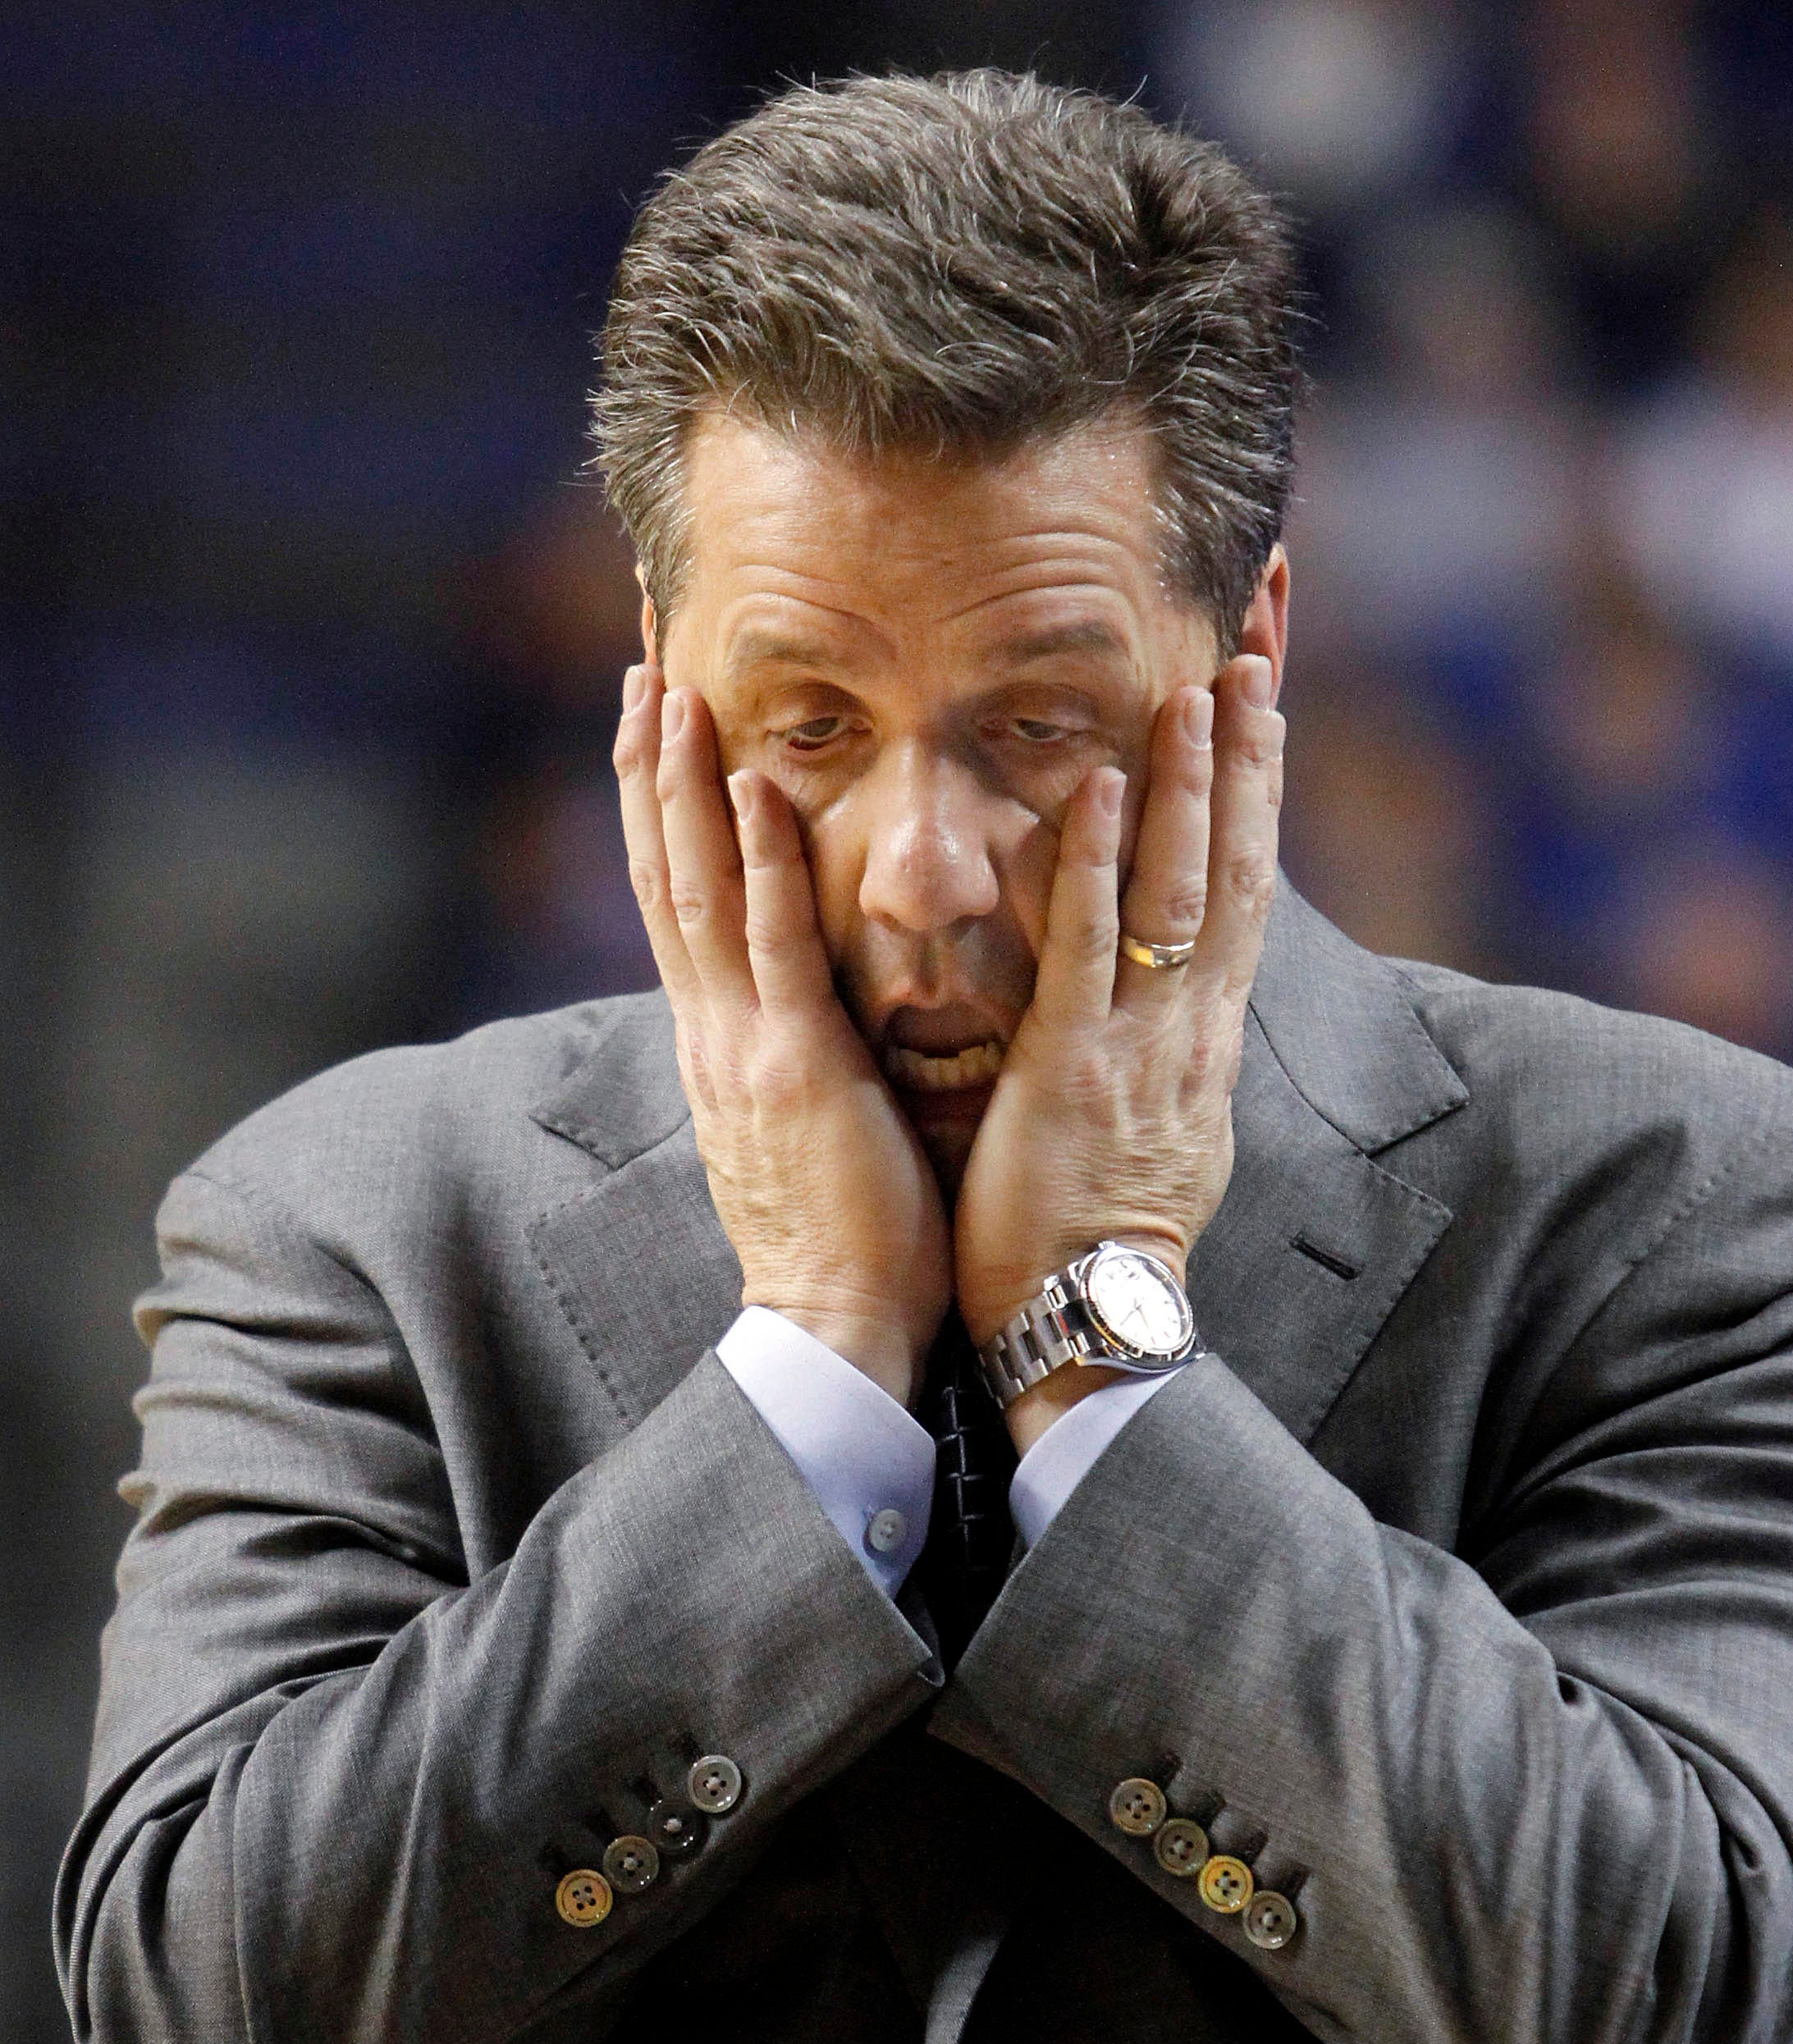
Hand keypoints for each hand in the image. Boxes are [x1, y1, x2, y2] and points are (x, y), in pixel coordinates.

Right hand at [616, 666, 950, 1403]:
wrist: (835, 1326)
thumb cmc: (842, 1233)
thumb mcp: (802, 1119)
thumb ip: (794, 1046)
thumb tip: (799, 999)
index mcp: (719, 1040)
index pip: (677, 898)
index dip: (659, 804)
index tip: (653, 714)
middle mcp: (712, 1030)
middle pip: (665, 873)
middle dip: (648, 764)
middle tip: (639, 658)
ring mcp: (744, 1046)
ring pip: (698, 891)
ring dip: (681, 786)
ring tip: (667, 685)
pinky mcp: (794, 1070)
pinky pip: (773, 950)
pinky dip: (761, 865)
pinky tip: (755, 788)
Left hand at [952, 654, 1282, 1447]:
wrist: (1091, 1325)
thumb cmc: (1107, 1235)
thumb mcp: (1162, 1130)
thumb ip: (1167, 1053)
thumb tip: (1184, 1010)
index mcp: (1206, 1037)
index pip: (1249, 888)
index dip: (1263, 791)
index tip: (1268, 700)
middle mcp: (1192, 1026)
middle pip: (1241, 865)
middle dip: (1251, 756)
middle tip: (1256, 649)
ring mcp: (1141, 1044)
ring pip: (1180, 892)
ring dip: (1194, 783)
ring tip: (1202, 683)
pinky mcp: (1073, 1070)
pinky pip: (1089, 952)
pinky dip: (1094, 866)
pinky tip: (1097, 789)